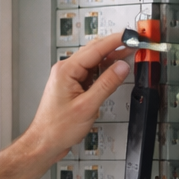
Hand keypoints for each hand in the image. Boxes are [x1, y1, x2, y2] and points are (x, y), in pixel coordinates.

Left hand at [22, 33, 132, 160]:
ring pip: (93, 62)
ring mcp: (68, 78)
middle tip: (134, 43)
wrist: (44, 142)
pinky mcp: (72, 87)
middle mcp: (65, 71)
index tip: (131, 36)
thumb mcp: (87, 106)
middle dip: (115, 46)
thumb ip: (106, 84)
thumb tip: (121, 67)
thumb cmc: (57, 128)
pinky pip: (91, 73)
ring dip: (110, 58)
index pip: (95, 49)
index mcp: (66, 70)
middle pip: (94, 52)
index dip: (115, 41)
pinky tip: (114, 71)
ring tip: (129, 54)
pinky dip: (104, 71)